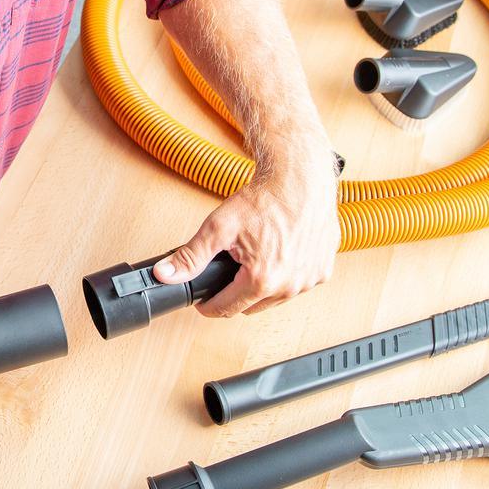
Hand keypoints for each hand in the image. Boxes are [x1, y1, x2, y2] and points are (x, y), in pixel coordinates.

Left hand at [152, 128, 338, 316]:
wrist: (300, 179)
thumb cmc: (265, 199)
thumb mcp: (219, 227)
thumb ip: (190, 256)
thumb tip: (165, 275)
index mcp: (262, 280)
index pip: (225, 310)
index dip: (208, 305)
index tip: (203, 299)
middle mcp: (289, 286)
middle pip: (249, 307)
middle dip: (234, 294)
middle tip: (227, 271)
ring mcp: (309, 281)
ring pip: (274, 299)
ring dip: (260, 287)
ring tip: (251, 262)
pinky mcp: (322, 271)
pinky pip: (296, 285)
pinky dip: (284, 277)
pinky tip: (277, 257)